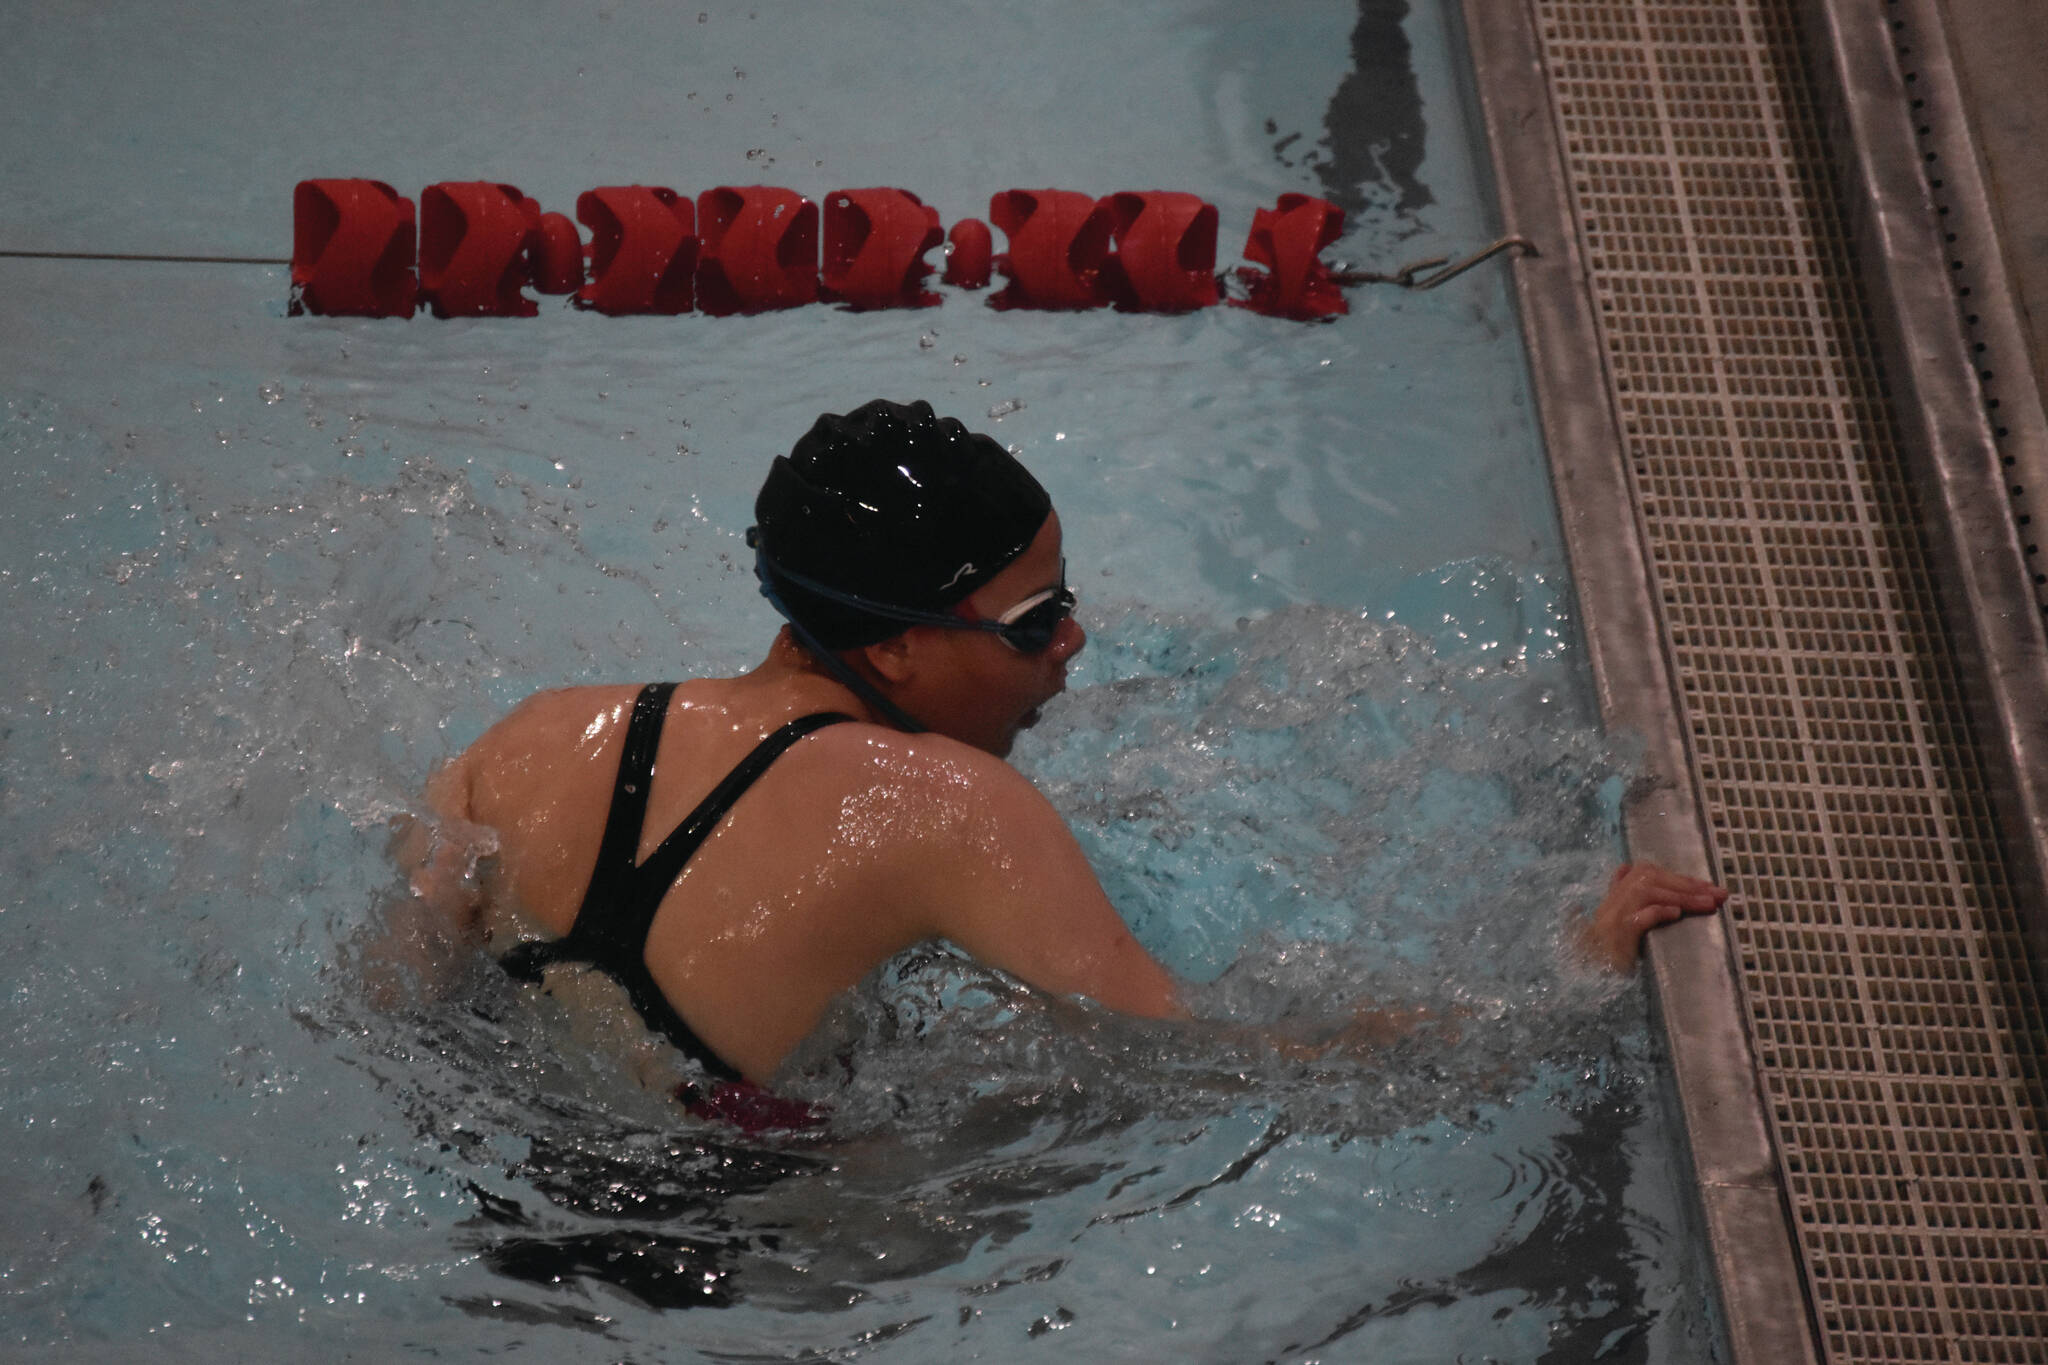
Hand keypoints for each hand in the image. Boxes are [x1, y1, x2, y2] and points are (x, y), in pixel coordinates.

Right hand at [1578, 861, 1726, 971]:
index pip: (1647, 874)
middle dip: (1688, 885)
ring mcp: (1611, 920)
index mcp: (1614, 898)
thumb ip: (1630, 901)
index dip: (1680, 878)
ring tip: (1708, 905)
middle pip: (1649, 879)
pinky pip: (1636, 918)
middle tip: (1719, 895)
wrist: (1592, 983)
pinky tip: (1676, 914)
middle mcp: (1611, 904)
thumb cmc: (1611, 956)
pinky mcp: (1615, 938)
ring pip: (1646, 893)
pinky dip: (1656, 912)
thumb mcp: (1622, 925)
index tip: (1710, 887)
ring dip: (1681, 897)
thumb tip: (1629, 870)